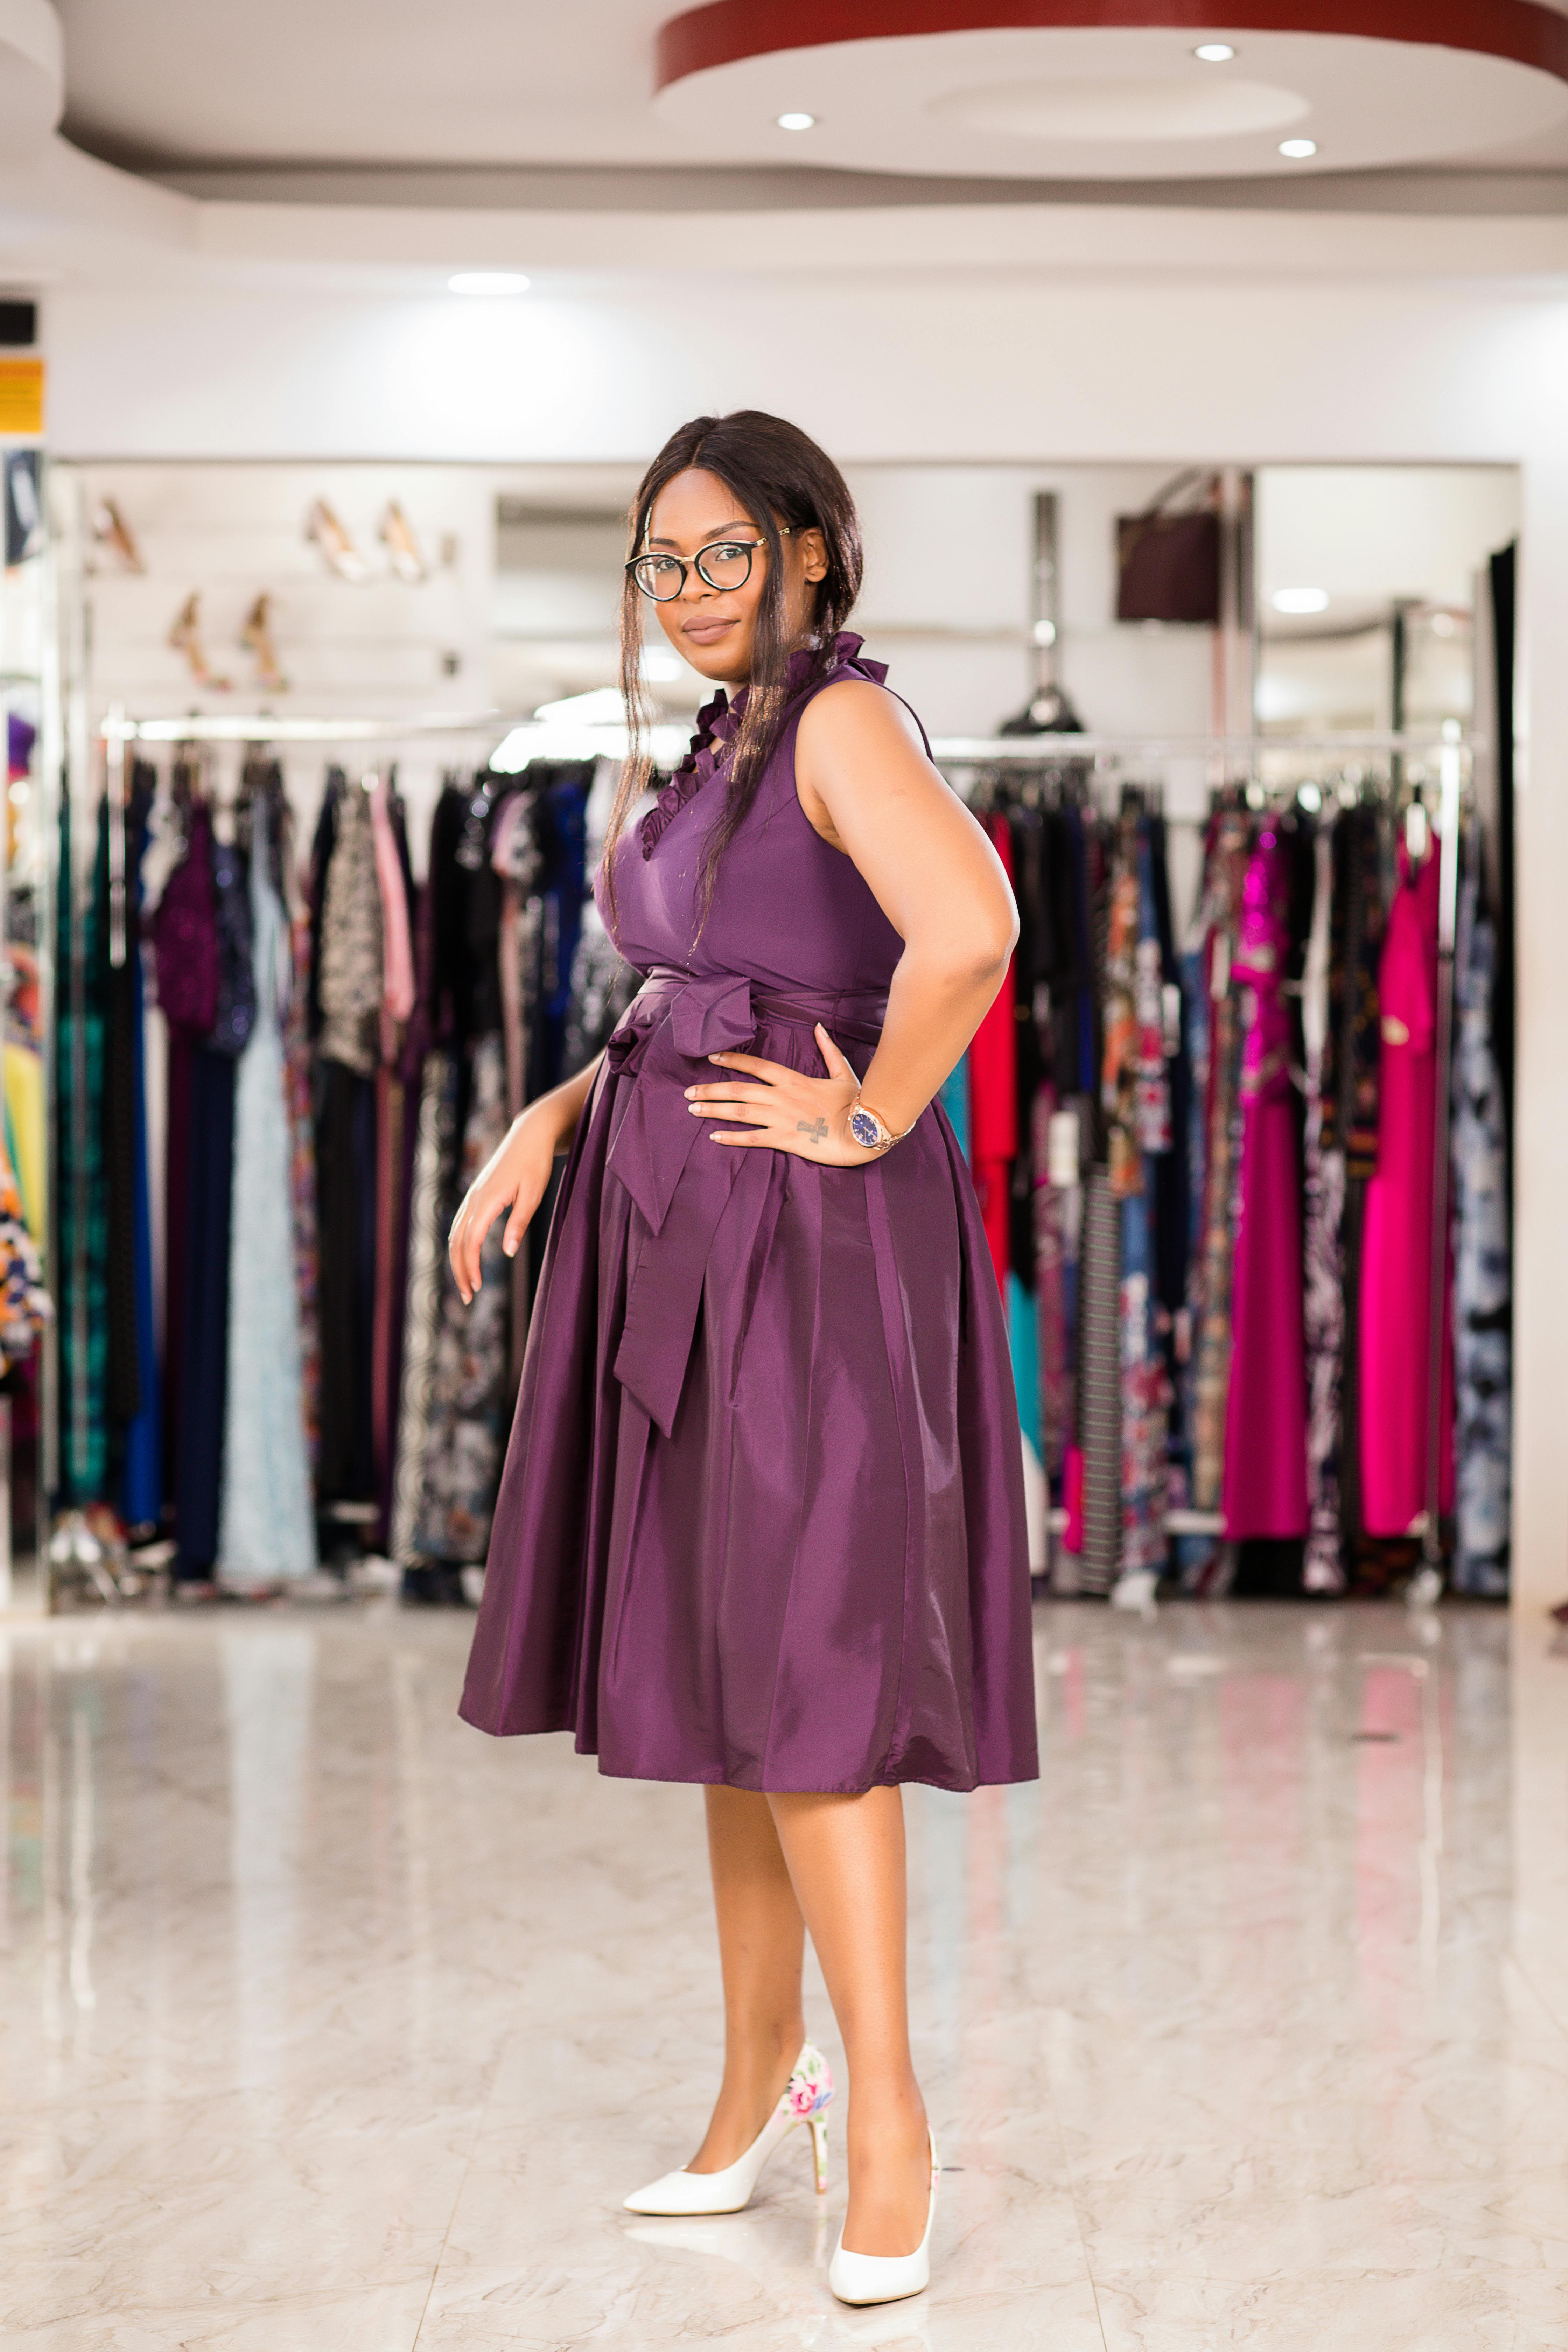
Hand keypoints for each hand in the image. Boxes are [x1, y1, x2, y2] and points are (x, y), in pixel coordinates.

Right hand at [447, 1104, 555, 1303]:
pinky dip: (460, 1245)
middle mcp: (474, 1198)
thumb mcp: (534, 1194)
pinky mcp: (476, 1194)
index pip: (470, 1241)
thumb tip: (507, 1252)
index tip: (476, 1288)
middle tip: (468, 1297)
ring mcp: (472, 1195)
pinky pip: (460, 1224)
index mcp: (486, 1200)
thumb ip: (519, 1223)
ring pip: (455, 1234)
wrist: (530, 1135)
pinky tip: (466, 1258)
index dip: (471, 1267)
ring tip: (467, 1284)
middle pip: (457, 1241)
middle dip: (460, 1271)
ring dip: (458, 1260)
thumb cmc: (536, 1163)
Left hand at [684, 1023, 879, 1165]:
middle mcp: (781, 1097)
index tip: (713, 1057)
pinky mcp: (783, 1139)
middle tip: (688, 1092)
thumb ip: (828, 1049)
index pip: (756, 1065)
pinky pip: (751, 1137)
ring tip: (693, 1109)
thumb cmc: (855, 1103)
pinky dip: (730, 1137)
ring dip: (713, 1109)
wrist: (862, 1132)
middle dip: (710, 1089)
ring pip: (739, 1112)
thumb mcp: (843, 1072)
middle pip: (738, 1090)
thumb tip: (818, 1027)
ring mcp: (780, 1118)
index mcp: (793, 1079)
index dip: (732, 1060)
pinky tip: (713, 1136)